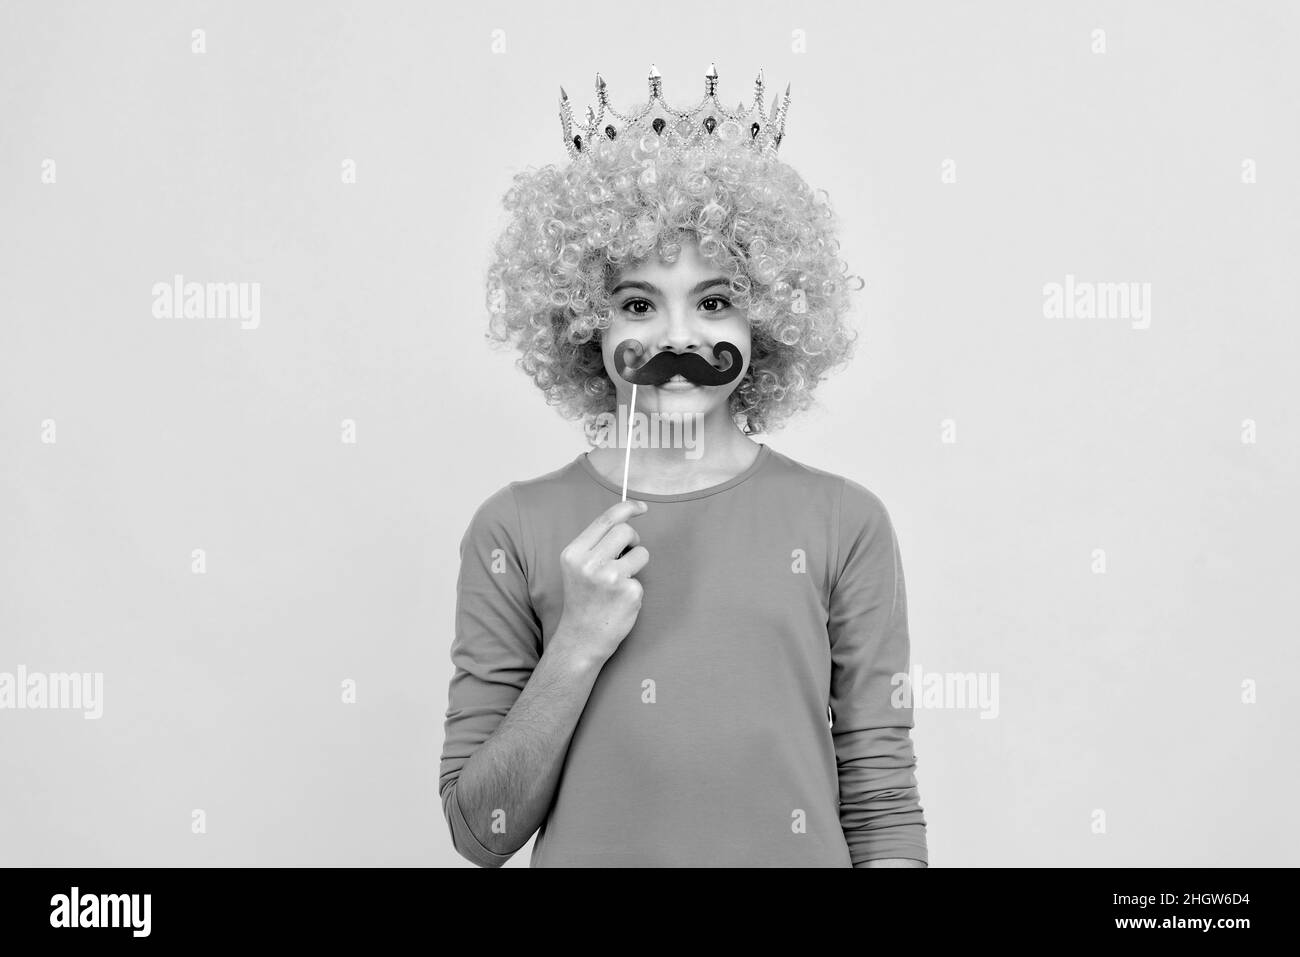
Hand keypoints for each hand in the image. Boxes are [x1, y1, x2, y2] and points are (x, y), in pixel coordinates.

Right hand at [554, 499, 649, 663]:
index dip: (627, 508)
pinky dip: (634, 588)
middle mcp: (590, 563)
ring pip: (641, 553)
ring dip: (637, 563)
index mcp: (574, 553)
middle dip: (632, 540)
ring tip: (621, 581)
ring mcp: (610, 578)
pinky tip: (620, 602)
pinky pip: (642, 578)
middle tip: (627, 554)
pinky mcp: (629, 593)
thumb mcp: (578, 567)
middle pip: (625, 531)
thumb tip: (627, 521)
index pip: (606, 519)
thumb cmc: (583, 600)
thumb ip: (596, 545)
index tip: (641, 508)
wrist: (581, 639)